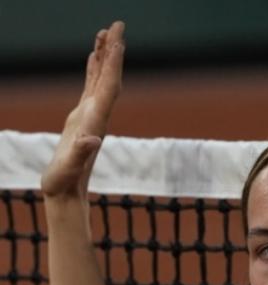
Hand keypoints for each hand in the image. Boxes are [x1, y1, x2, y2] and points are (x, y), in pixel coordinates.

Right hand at [41, 21, 124, 198]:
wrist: (67, 193)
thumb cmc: (65, 181)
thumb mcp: (70, 168)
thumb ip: (80, 155)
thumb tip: (91, 139)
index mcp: (96, 121)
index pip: (108, 86)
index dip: (113, 64)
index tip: (118, 42)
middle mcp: (98, 114)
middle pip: (109, 76)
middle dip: (113, 51)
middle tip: (117, 24)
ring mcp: (91, 114)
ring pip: (100, 78)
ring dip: (104, 56)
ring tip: (105, 32)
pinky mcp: (83, 117)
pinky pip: (90, 86)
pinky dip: (93, 69)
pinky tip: (94, 57)